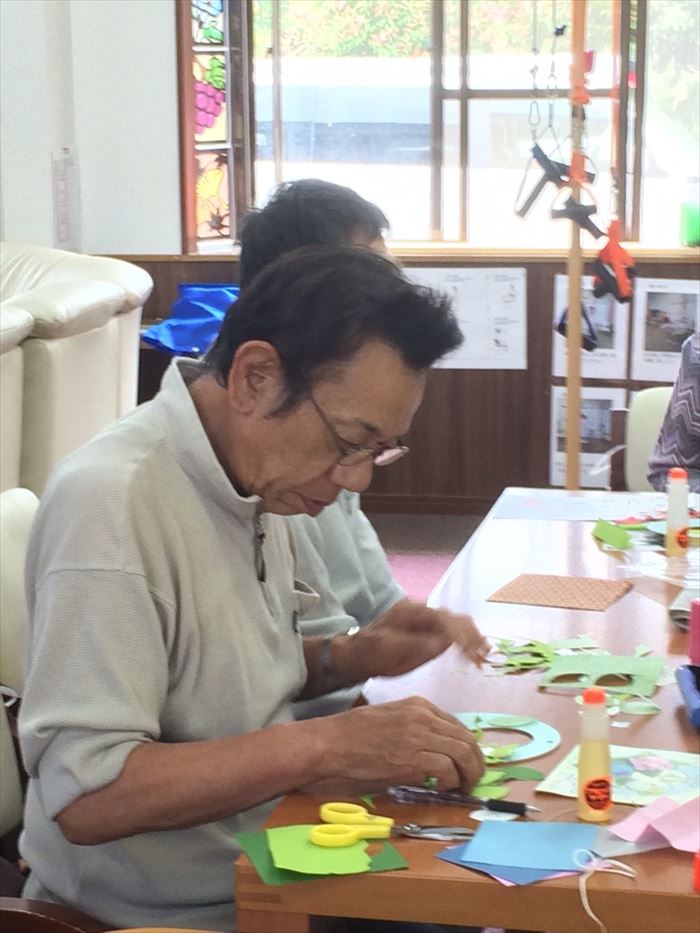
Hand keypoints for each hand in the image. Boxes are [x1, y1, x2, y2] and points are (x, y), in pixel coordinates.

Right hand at [301, 696, 483, 795]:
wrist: (330, 743)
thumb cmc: (353, 735)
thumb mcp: (391, 719)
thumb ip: (416, 728)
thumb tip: (437, 750)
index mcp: (419, 705)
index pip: (458, 726)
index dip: (467, 748)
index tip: (467, 764)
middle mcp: (424, 717)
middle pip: (467, 740)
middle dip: (476, 763)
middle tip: (472, 780)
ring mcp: (420, 736)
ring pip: (464, 754)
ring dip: (469, 775)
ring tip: (463, 789)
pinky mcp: (414, 758)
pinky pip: (447, 771)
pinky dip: (450, 783)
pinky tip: (442, 789)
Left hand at [334, 600, 489, 681]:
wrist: (355, 655)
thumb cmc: (370, 652)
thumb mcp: (389, 649)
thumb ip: (417, 644)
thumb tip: (445, 641)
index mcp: (412, 612)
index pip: (444, 620)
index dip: (460, 636)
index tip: (471, 654)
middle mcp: (422, 612)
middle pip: (454, 619)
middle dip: (471, 637)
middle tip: (482, 657)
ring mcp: (425, 620)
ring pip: (457, 623)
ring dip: (472, 638)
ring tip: (483, 655)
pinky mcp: (428, 631)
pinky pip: (451, 632)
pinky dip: (465, 641)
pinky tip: (474, 653)